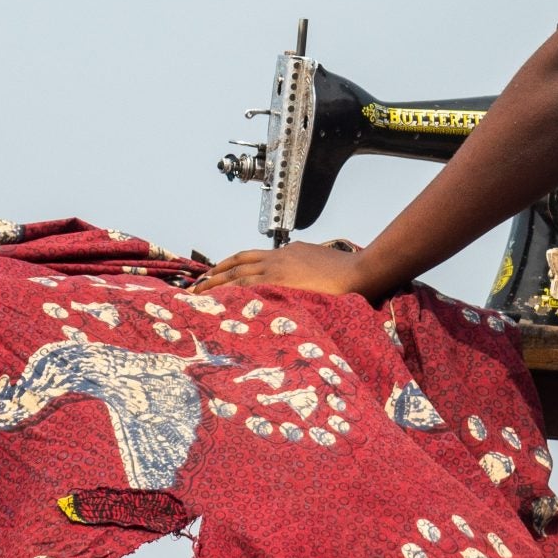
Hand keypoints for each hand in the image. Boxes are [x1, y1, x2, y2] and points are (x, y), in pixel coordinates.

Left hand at [192, 240, 376, 298]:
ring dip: (215, 285)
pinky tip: (218, 303)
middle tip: (197, 286)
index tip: (217, 273)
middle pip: (238, 264)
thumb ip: (306, 268)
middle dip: (215, 275)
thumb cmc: (348, 271)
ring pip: (238, 276)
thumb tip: (302, 279)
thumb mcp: (321, 262)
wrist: (361, 272)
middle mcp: (279, 258)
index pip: (251, 257)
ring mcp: (279, 270)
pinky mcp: (283, 283)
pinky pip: (249, 289)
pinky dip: (230, 295)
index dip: (231, 265)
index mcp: (287, 253)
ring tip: (198, 295)